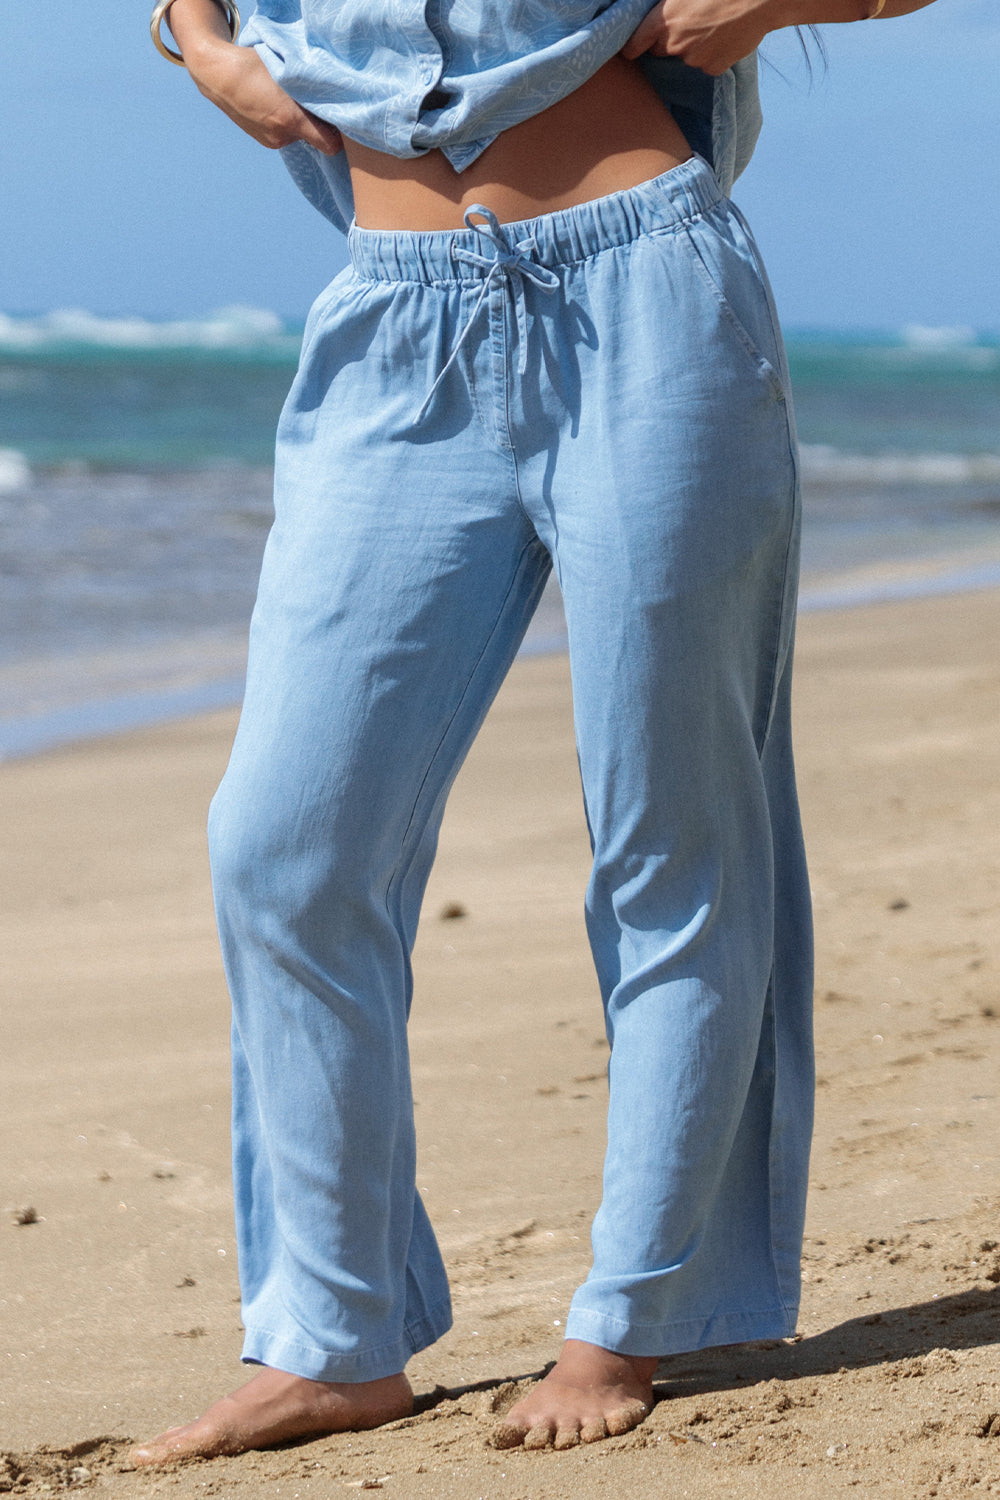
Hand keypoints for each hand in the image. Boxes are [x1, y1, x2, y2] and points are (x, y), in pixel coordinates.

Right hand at [186, 38, 342, 154]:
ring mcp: (272, 142)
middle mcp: (283, 137)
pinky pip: (286, 135)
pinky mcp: (264, 142)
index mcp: (290, 120)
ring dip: (299, 120)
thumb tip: (334, 99)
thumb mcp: (286, 71)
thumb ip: (311, 88)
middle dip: (316, 120)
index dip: (337, 133)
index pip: (330, 144)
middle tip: (309, 98)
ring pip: (299, 134)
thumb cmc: (253, 66)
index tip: (338, 119)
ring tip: (285, 98)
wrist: (217, 75)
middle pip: (315, 136)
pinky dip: (285, 123)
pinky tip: (274, 105)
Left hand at [622, 0, 788, 75]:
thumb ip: (668, 3)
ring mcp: (694, 59)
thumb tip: (661, 9)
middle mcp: (675, 44)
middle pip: (661, 51)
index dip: (633, 46)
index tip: (632, 48)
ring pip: (686, 57)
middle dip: (668, 41)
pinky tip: (724, 36)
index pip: (635, 44)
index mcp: (664, 20)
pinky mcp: (712, 68)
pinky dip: (712, 54)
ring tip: (712, 25)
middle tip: (687, 23)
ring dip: (693, 46)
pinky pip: (706, 64)